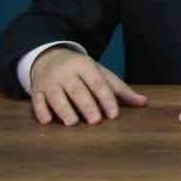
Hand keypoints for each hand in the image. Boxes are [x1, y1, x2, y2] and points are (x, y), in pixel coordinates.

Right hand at [29, 47, 146, 125]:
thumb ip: (120, 90)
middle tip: (96, 120)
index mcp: (85, 65)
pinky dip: (41, 110)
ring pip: (56, 95)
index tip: (113, 114)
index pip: (97, 83)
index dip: (106, 98)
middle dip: (87, 105)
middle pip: (77, 90)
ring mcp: (49, 81)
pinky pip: (37, 101)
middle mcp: (66, 73)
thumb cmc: (82, 71)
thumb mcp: (101, 74)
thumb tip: (144, 103)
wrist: (49, 57)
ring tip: (73, 123)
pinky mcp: (36, 90)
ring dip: (64, 109)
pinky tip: (47, 121)